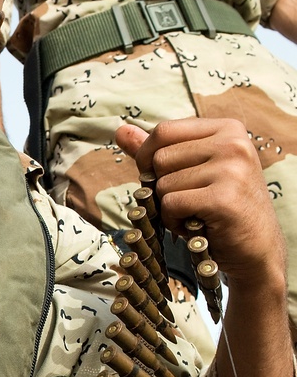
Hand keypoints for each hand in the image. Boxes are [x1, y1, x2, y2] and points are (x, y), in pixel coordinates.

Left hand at [115, 118, 285, 285]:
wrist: (256, 248)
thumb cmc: (221, 206)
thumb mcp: (194, 169)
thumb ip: (157, 150)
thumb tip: (120, 131)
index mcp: (227, 129)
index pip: (164, 131)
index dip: (148, 157)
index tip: (161, 177)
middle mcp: (233, 143)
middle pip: (160, 159)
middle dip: (162, 186)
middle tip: (189, 201)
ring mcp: (231, 169)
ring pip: (162, 184)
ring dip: (169, 207)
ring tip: (196, 213)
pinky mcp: (223, 198)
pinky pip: (171, 205)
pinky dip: (174, 221)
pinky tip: (196, 225)